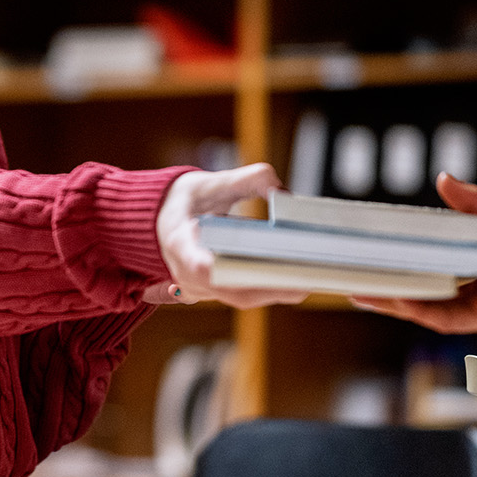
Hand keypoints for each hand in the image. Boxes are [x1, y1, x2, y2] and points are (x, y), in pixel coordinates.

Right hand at [155, 164, 310, 307]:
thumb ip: (248, 180)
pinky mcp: (217, 291)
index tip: (249, 269)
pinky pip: (246, 294)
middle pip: (232, 289)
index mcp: (180, 242)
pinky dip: (271, 287)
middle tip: (305, 276)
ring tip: (311, 275)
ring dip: (277, 289)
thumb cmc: (188, 199)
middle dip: (270, 285)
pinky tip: (299, 276)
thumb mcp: (213, 181)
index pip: (198, 265)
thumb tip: (282, 192)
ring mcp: (201, 287)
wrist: (165, 218)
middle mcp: (187, 272)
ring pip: (243, 296)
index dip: (220, 272)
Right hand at [355, 172, 476, 332]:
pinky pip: (445, 318)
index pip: (437, 281)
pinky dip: (419, 309)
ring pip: (427, 311)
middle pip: (425, 300)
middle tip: (359, 283)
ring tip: (365, 293)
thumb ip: (472, 201)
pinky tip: (397, 299)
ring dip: (395, 303)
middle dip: (390, 294)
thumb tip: (444, 181)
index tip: (381, 266)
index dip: (408, 276)